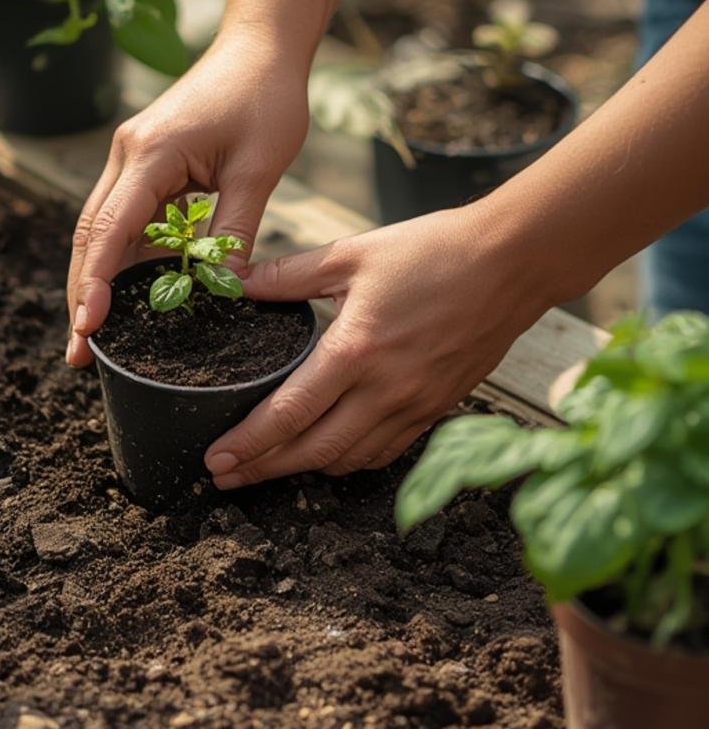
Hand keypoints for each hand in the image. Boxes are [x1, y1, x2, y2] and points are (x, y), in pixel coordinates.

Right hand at [66, 27, 309, 365]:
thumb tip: (224, 293)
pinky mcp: (145, 164)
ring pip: (100, 231)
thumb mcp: (259, 169)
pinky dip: (121, 259)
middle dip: (80, 295)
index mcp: (150, 154)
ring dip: (95, 281)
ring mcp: (131, 159)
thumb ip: (234, 232)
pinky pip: (124, 219)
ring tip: (92, 336)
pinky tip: (124, 297)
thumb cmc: (265, 98)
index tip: (87, 327)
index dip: (95, 283)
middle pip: (89, 236)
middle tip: (78, 354)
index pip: (109, 228)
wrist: (259, 46)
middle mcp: (127, 155)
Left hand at [204, 204, 550, 486]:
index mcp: (355, 350)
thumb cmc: (435, 250)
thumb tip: (238, 280)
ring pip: (349, 459)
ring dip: (304, 470)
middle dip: (264, 469)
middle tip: (225, 478)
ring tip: (268, 467)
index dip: (249, 444)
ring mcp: (415, 405)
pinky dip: (350, 460)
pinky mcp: (437, 409)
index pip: (288, 414)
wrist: (513, 261)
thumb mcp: (353, 254)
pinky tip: (329, 454)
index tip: (216, 460)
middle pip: (312, 451)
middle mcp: (384, 389)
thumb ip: (289, 273)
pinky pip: (384, 451)